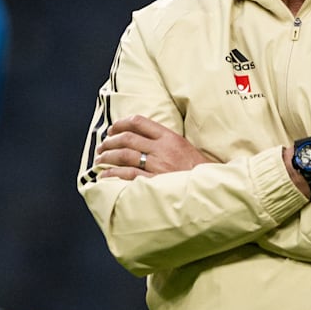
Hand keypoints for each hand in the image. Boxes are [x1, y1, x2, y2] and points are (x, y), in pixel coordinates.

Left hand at [94, 116, 213, 179]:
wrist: (211, 187)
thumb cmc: (197, 169)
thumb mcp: (183, 147)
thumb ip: (164, 141)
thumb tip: (141, 139)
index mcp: (169, 137)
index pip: (139, 122)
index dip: (121, 124)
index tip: (112, 129)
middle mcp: (162, 148)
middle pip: (127, 138)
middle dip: (109, 141)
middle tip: (102, 146)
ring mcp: (158, 165)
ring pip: (124, 155)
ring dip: (107, 157)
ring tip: (99, 160)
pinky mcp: (154, 182)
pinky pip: (128, 175)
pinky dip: (113, 174)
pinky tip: (105, 175)